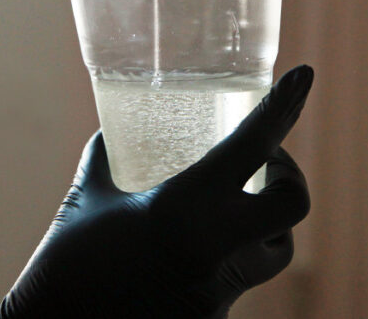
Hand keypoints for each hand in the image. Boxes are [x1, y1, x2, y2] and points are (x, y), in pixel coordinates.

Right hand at [0, 65, 313, 318]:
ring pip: (276, 249)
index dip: (284, 105)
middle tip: (265, 164)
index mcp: (184, 207)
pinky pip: (238, 281)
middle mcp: (214, 249)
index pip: (253, 145)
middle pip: (292, 203)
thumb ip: (105, 163)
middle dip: (288, 177)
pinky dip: (227, 259)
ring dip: (266, 223)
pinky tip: (194, 253)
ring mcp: (219, 292)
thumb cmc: (64, 267)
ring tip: (233, 208)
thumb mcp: (85, 204)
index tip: (304, 76)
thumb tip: (110, 134)